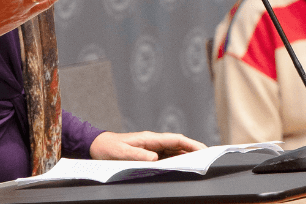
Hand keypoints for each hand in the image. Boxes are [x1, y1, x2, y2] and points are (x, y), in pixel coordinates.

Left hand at [89, 131, 206, 161]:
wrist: (98, 146)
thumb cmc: (109, 148)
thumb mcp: (123, 152)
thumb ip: (139, 155)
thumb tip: (156, 158)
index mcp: (150, 138)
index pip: (176, 139)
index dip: (191, 144)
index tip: (204, 149)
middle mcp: (154, 142)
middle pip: (179, 145)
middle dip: (193, 150)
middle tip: (207, 157)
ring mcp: (152, 148)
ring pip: (174, 151)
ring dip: (186, 156)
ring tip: (199, 163)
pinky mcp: (148, 154)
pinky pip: (166, 157)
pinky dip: (176, 161)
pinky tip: (181, 166)